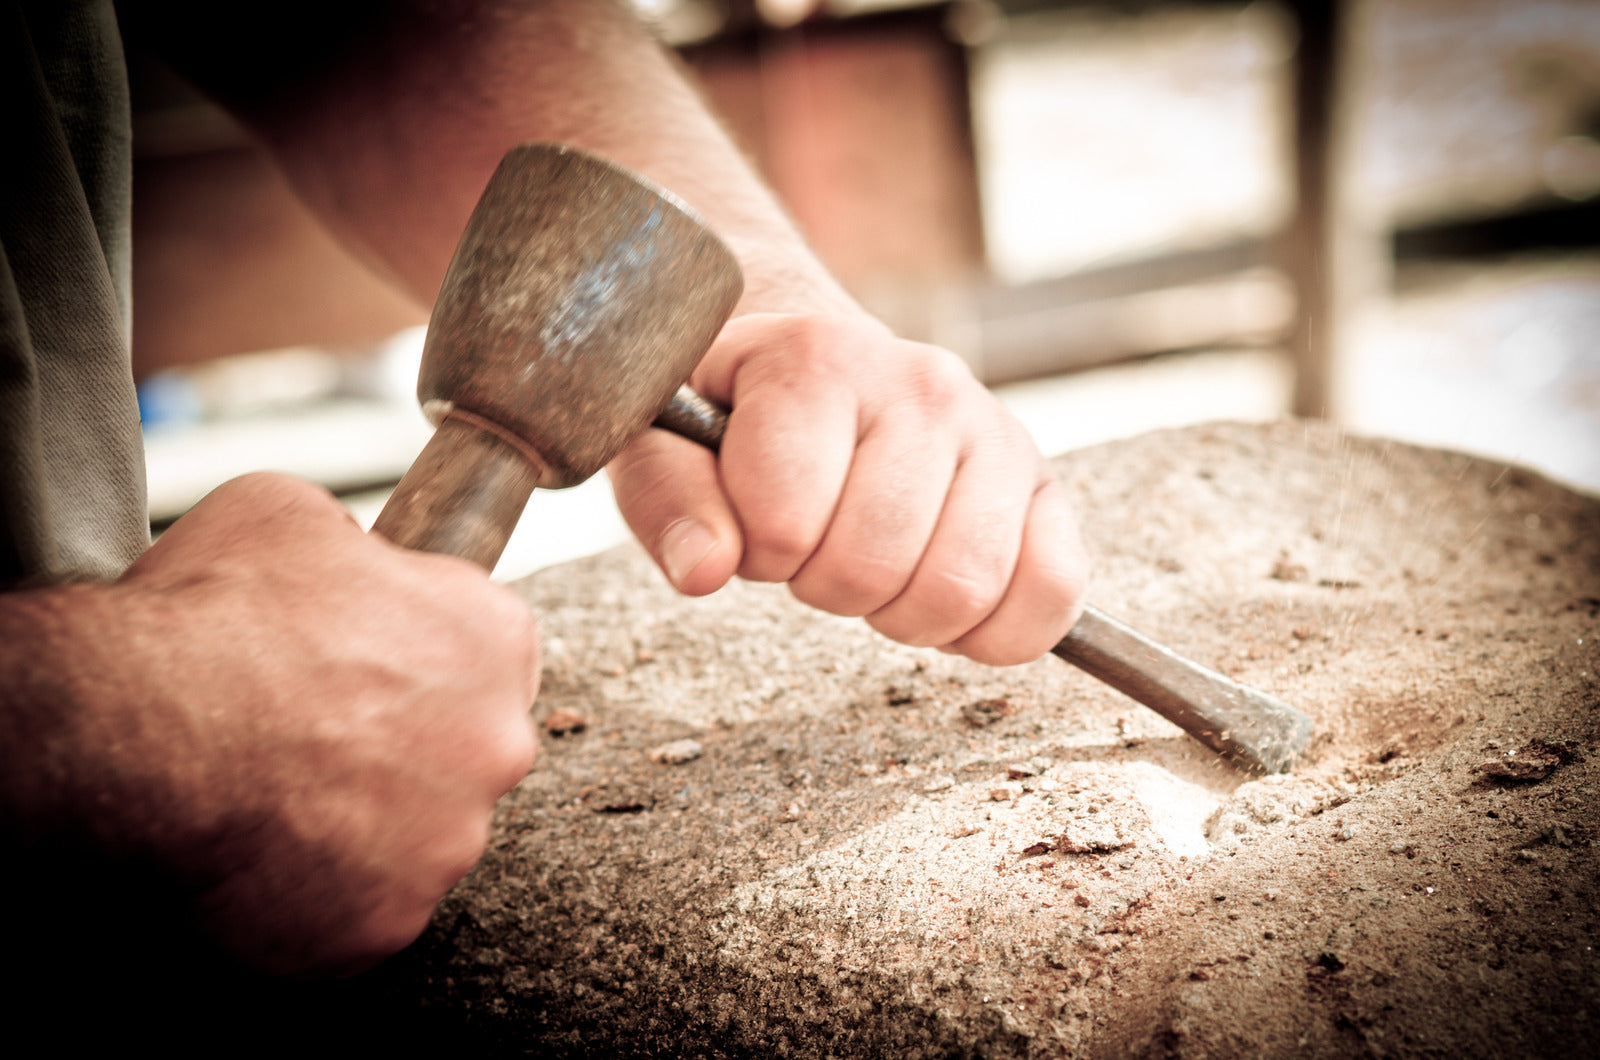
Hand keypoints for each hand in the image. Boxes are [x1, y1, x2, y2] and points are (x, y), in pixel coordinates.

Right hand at [34, 474, 538, 973]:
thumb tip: (346, 556)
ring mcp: (449, 843)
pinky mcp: (389, 922)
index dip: (416, 660)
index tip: (364, 674)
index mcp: (493, 636)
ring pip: (416, 841)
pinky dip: (316, 899)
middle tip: (311, 743)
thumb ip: (349, 543)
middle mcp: (498, 744)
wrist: (132, 727)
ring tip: (272, 801)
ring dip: (360, 829)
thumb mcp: (286, 514)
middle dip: (399, 751)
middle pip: (462, 753)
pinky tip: (256, 859)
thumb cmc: (211, 615)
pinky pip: (362, 915)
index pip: (483, 653)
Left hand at [608, 313, 1089, 665]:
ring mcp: (995, 430)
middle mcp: (922, 382)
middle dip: (826, 586)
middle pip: (875, 563)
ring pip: (965, 588)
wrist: (809, 362)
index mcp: (818, 359)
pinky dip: (996, 631)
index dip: (756, 552)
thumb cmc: (731, 416)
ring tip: (873, 565)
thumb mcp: (663, 444)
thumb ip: (669, 501)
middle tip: (814, 549)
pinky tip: (941, 596)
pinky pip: (1053, 593)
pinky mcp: (1044, 483)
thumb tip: (706, 570)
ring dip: (903, 613)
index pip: (784, 521)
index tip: (753, 522)